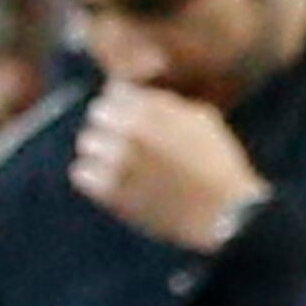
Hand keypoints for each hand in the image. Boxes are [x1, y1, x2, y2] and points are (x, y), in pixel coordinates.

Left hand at [71, 83, 263, 251]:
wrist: (223, 214)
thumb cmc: (218, 164)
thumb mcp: (201, 119)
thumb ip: (165, 103)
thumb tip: (140, 95)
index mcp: (153, 111)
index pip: (115, 92)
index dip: (123, 102)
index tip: (129, 113)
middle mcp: (131, 133)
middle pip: (97, 114)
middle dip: (109, 123)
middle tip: (122, 137)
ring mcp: (119, 163)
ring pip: (87, 144)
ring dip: (99, 149)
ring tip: (116, 160)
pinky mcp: (112, 193)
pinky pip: (82, 174)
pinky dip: (92, 174)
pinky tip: (110, 179)